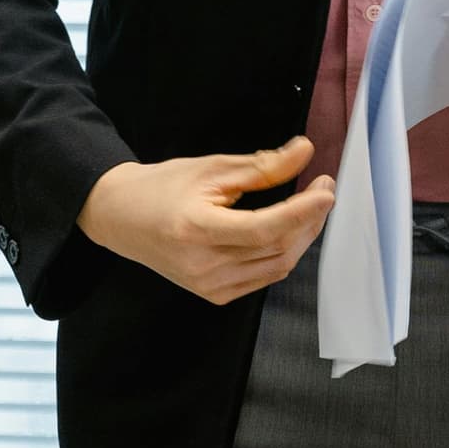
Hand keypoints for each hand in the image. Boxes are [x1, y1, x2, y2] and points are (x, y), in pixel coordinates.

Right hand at [74, 139, 336, 304]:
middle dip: (308, 219)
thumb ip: (261, 166)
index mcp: (196, 229)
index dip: (301, 211)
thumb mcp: (210, 168)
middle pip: (276, 248)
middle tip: (322, 189)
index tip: (326, 189)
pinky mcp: (215, 295)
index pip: (263, 228)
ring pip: (276, 266)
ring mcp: (209, 286)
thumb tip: (305, 152)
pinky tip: (286, 231)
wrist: (122, 218)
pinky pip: (263, 277)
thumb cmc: (162, 187)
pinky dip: (282, 254)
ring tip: (309, 208)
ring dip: (301, 237)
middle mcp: (203, 265)